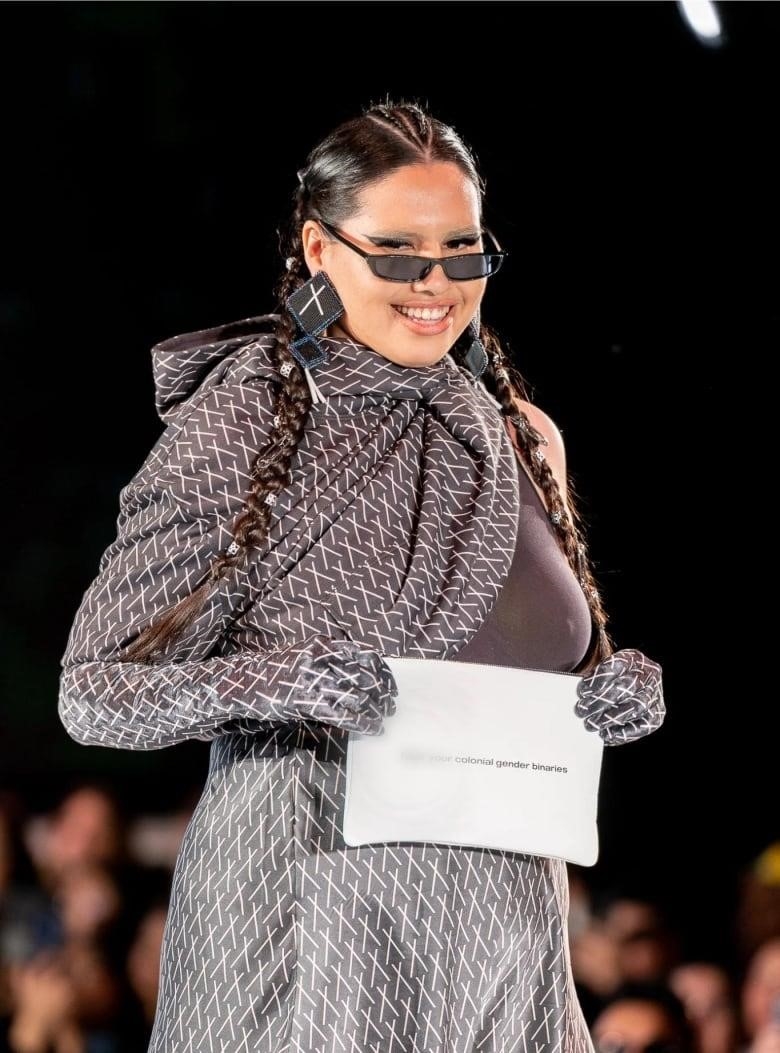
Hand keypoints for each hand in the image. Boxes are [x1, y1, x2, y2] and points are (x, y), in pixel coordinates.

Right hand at [283, 635, 397, 735]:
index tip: (391, 685)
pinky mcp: (307, 702)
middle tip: (391, 706)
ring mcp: (314, 680)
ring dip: (375, 710)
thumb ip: (331, 659)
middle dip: (382, 693)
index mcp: (323, 645)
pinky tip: (372, 729)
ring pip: (357, 696)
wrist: (245, 682)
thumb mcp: (306, 655)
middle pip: (364, 676)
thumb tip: (362, 674)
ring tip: (383, 719)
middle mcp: (321, 660)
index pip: (364, 655)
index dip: (382, 671)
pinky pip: (343, 714)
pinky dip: (362, 722)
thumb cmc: (278, 671)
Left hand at [574, 648, 663, 745]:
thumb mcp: (603, 671)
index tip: (582, 691)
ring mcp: (656, 694)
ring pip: (637, 706)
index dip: (598, 679)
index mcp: (633, 657)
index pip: (616, 665)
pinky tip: (608, 734)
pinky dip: (625, 732)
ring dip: (612, 717)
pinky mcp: (658, 713)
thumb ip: (594, 682)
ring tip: (594, 724)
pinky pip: (644, 725)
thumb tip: (582, 699)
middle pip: (627, 687)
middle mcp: (649, 673)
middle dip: (602, 701)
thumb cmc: (612, 678)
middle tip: (583, 711)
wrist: (631, 682)